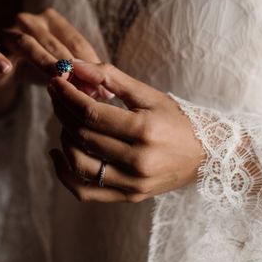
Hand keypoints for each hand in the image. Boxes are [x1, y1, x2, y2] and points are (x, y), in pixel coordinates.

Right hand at [0, 8, 109, 117]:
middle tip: (86, 88)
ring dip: (43, 61)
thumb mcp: (59, 72)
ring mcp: (4, 32)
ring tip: (57, 79)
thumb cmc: (34, 68)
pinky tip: (5, 69)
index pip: (74, 41)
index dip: (90, 64)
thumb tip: (107, 94)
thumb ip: (80, 77)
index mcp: (51, 21)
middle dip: (71, 66)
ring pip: (26, 44)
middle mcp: (28, 21)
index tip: (104, 87)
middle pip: (53, 43)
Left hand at [47, 62, 204, 202]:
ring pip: (79, 164)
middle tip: (58, 95)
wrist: (206, 156)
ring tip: (66, 120)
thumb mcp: (148, 94)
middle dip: (63, 111)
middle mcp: (138, 161)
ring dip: (64, 138)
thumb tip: (75, 65)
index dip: (67, 96)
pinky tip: (57, 153)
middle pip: (83, 135)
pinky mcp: (128, 196)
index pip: (91, 113)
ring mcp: (133, 183)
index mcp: (145, 130)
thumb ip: (111, 77)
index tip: (55, 82)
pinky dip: (64, 174)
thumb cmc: (176, 120)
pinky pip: (85, 192)